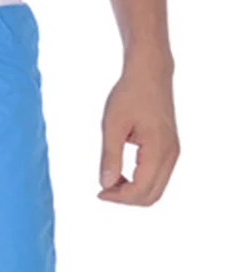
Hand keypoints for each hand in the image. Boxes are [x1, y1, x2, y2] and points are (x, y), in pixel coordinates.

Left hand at [99, 51, 179, 205]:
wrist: (149, 73)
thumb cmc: (129, 95)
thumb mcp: (112, 125)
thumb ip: (110, 157)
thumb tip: (105, 184)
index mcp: (158, 150)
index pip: (141, 190)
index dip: (118, 197)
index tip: (99, 191)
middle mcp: (171, 155)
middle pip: (152, 196)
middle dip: (126, 198)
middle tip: (103, 189)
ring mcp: (173, 152)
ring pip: (156, 188)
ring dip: (132, 191)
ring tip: (110, 180)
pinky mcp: (169, 148)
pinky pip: (157, 176)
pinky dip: (139, 182)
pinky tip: (121, 173)